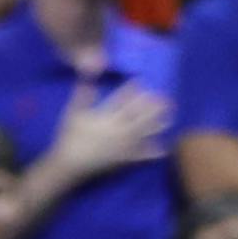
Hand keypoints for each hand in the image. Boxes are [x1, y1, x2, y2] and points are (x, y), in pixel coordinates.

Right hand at [54, 81, 170, 176]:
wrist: (69, 165)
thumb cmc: (70, 137)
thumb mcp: (74, 113)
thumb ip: (83, 94)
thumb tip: (89, 73)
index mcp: (106, 118)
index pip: (121, 100)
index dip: (132, 90)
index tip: (141, 81)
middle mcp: (119, 130)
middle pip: (140, 115)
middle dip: (153, 107)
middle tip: (166, 99)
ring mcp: (123, 145)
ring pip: (144, 133)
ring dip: (158, 125)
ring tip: (169, 118)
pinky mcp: (123, 159)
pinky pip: (140, 155)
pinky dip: (151, 152)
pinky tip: (162, 149)